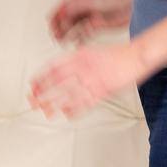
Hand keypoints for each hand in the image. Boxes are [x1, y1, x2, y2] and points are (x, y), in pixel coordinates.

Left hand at [27, 43, 151, 119]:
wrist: (134, 57)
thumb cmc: (114, 55)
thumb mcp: (90, 51)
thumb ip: (75, 60)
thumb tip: (60, 69)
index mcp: (79, 56)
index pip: (53, 68)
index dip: (41, 77)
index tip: (32, 85)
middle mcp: (83, 68)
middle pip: (57, 83)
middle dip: (43, 93)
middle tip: (32, 101)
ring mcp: (92, 81)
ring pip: (68, 96)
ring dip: (55, 105)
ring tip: (45, 112)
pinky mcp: (102, 92)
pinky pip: (85, 103)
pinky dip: (75, 110)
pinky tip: (67, 114)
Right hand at [48, 0, 133, 44]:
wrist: (130, 7)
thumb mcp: (88, 1)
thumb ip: (72, 8)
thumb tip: (60, 15)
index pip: (62, 7)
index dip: (55, 16)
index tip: (50, 25)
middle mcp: (83, 6)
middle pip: (66, 18)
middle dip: (60, 27)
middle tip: (56, 36)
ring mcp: (89, 16)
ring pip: (74, 27)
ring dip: (67, 34)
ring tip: (63, 41)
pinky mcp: (96, 25)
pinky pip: (83, 33)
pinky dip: (79, 38)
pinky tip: (76, 43)